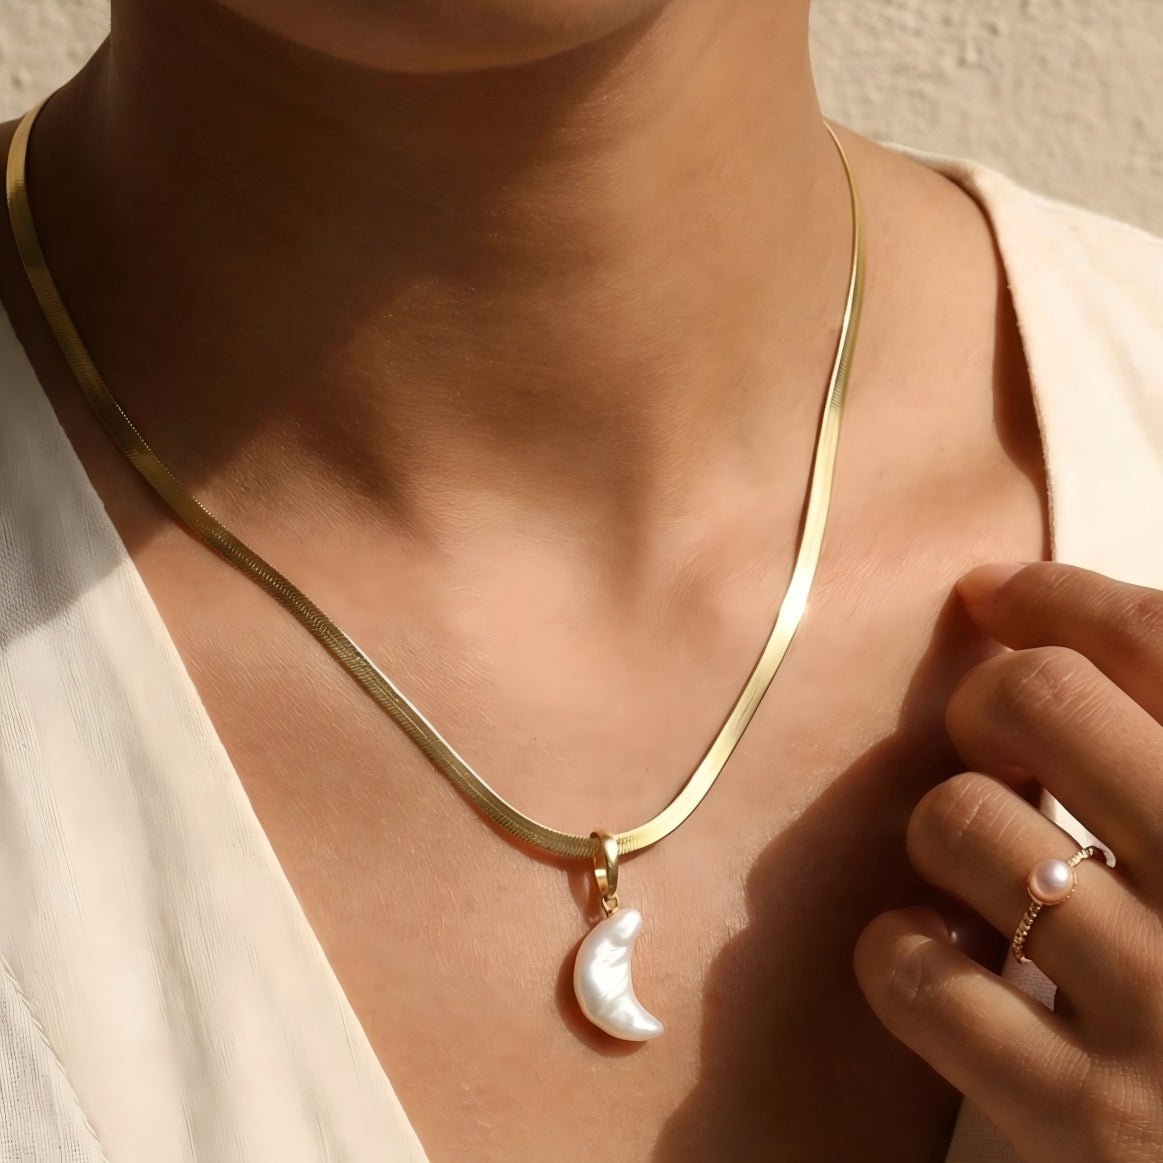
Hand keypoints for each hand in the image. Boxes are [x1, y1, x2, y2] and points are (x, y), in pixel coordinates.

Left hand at [854, 562, 1162, 1162]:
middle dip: (981, 703)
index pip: (1157, 638)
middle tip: (993, 743)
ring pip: (958, 819)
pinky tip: (948, 955)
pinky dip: (902, 947)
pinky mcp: (1093, 1122)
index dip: (1054, 594)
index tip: (992, 592)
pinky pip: (915, 968)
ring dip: (944, 836)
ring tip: (987, 873)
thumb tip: (1027, 605)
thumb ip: (1155, 743)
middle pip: (1034, 697)